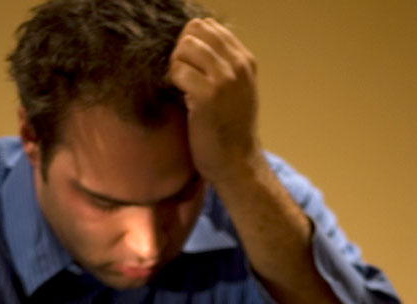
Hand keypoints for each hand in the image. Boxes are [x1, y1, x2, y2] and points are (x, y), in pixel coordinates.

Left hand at [168, 17, 259, 185]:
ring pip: (185, 47)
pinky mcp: (207, 96)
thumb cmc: (229, 130)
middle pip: (194, 31)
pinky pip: (177, 71)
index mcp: (245, 61)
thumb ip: (222, 65)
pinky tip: (179, 99)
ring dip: (175, 66)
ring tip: (180, 88)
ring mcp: (224, 79)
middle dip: (180, 52)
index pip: (208, 27)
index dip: (190, 44)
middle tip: (181, 78)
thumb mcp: (236, 91)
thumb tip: (190, 42)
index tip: (189, 68)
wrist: (237, 163)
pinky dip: (171, 82)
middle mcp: (237, 65)